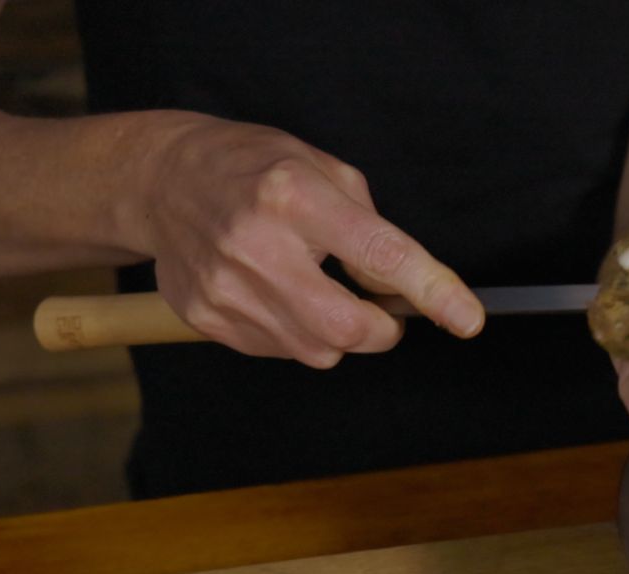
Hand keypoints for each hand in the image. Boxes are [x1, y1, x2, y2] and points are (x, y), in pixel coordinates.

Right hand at [135, 114, 484, 367]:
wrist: (161, 180)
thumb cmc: (253, 168)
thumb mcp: (322, 169)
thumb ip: (372, 230)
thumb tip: (404, 290)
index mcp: (294, 196)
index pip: (380, 255)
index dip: (431, 290)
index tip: (467, 317)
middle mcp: (256, 245)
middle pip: (346, 328)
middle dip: (382, 331)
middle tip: (381, 312)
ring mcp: (225, 287)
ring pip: (317, 350)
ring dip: (337, 333)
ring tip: (315, 289)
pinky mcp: (206, 316)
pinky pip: (280, 351)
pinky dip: (297, 333)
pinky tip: (278, 295)